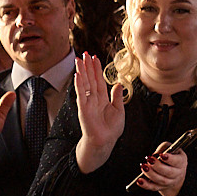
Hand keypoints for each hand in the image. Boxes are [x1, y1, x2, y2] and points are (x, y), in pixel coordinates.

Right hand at [71, 52, 126, 173]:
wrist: (105, 141)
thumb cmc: (111, 129)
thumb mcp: (119, 110)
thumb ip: (117, 97)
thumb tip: (119, 84)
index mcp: (102, 98)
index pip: (99, 80)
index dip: (97, 69)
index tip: (95, 58)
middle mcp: (94, 98)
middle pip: (90, 79)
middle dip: (88, 66)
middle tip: (85, 53)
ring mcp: (87, 102)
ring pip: (85, 83)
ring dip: (82, 71)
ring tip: (79, 59)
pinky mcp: (83, 108)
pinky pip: (81, 94)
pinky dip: (79, 84)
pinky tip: (77, 74)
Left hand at [133, 149, 186, 195]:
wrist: (173, 170)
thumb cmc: (170, 155)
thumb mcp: (169, 148)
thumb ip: (164, 148)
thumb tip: (155, 155)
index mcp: (181, 161)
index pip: (177, 161)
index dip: (170, 159)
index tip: (161, 155)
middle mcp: (178, 173)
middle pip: (169, 172)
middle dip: (158, 166)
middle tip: (149, 160)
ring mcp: (170, 182)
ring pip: (161, 180)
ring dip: (151, 174)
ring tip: (143, 167)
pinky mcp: (161, 187)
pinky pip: (153, 187)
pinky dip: (146, 185)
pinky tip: (139, 180)